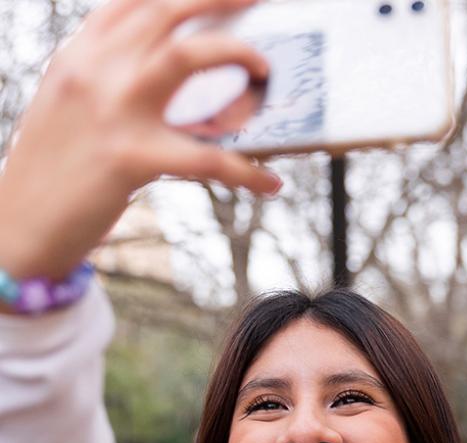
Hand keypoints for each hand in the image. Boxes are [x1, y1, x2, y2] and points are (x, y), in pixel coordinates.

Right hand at [0, 0, 280, 281]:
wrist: (21, 226)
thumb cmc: (55, 172)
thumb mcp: (71, 108)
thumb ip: (106, 78)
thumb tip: (161, 72)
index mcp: (80, 56)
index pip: (132, 1)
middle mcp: (95, 70)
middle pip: (165, 9)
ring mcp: (113, 110)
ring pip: (186, 55)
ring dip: (237, 53)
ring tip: (265, 69)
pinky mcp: (131, 158)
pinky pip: (208, 158)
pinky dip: (248, 173)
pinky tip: (271, 184)